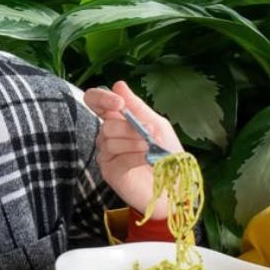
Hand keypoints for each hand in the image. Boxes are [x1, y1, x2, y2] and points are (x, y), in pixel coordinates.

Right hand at [82, 80, 183, 219]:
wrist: (174, 184)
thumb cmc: (166, 153)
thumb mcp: (157, 124)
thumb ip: (137, 106)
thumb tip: (118, 84)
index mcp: (117, 119)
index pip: (95, 101)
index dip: (101, 98)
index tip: (119, 103)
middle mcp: (107, 136)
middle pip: (107, 124)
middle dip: (130, 128)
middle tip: (149, 135)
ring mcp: (106, 154)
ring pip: (110, 140)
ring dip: (135, 143)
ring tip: (151, 150)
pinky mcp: (109, 171)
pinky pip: (118, 158)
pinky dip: (135, 156)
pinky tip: (147, 159)